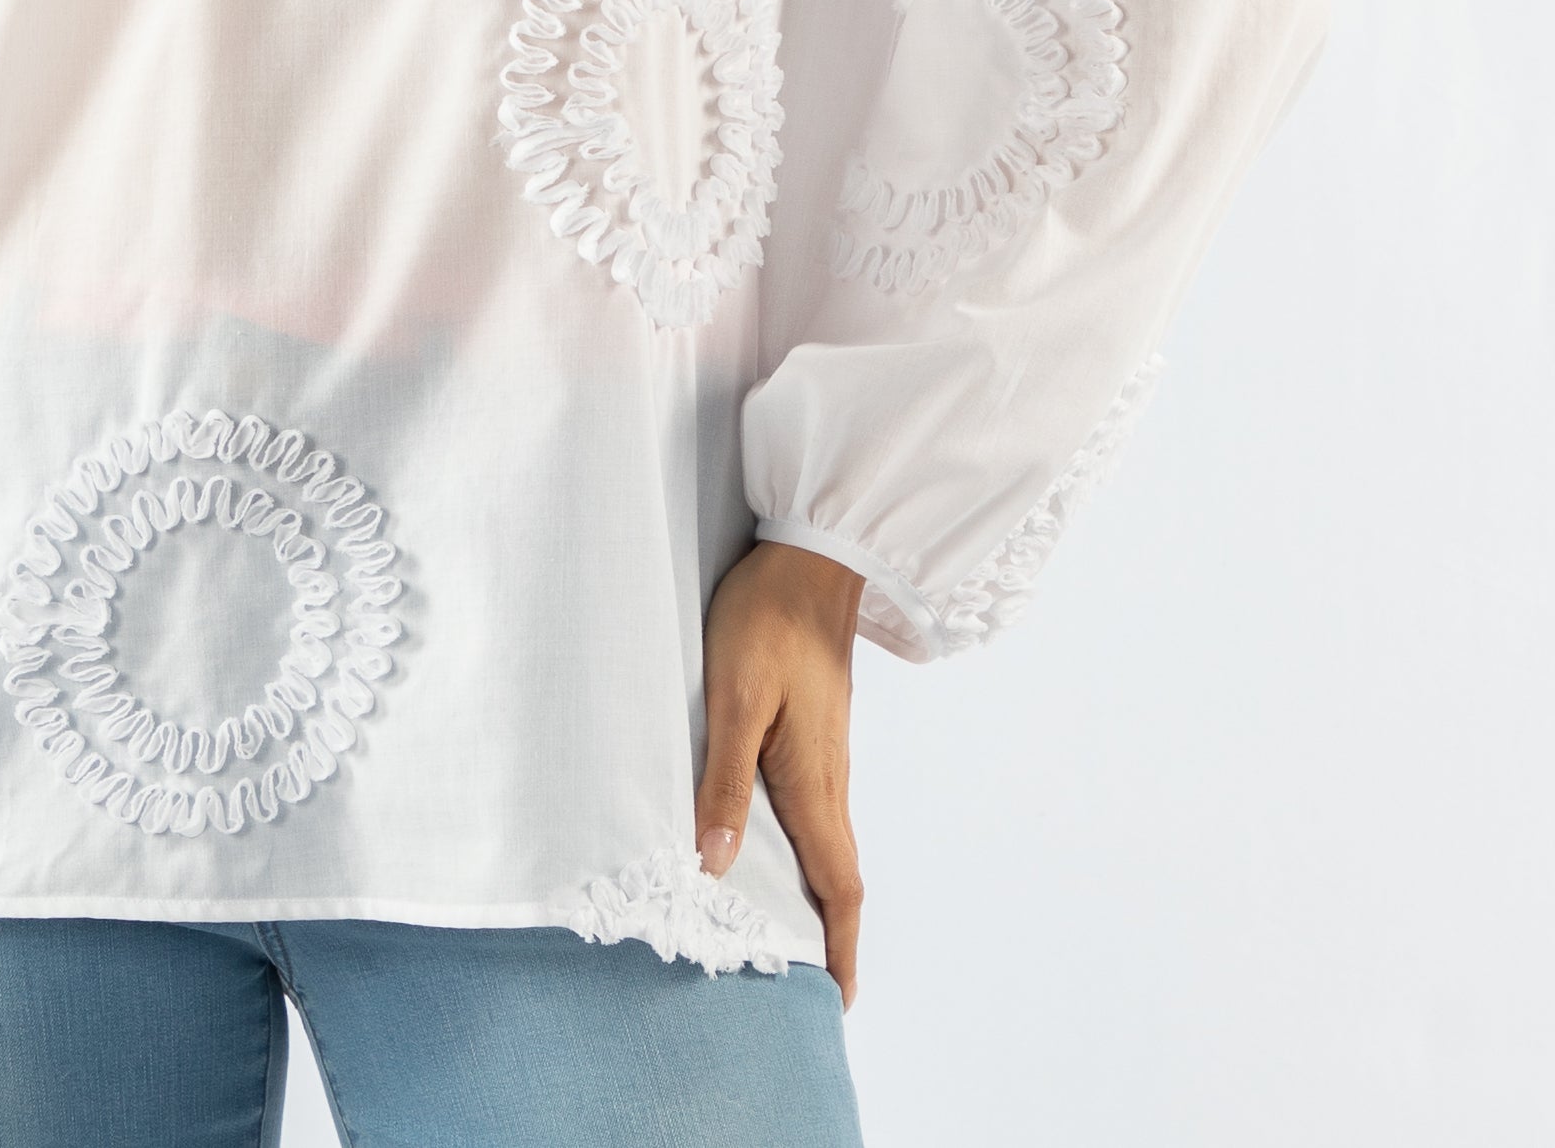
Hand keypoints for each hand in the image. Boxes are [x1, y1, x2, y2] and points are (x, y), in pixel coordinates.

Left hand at [697, 540, 866, 1008]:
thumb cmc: (768, 620)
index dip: (839, 945)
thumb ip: (724, 780)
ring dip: (822, 892)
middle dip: (833, 933)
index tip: (838, 999)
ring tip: (798, 933)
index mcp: (813, 779)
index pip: (838, 883)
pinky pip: (820, 807)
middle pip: (840, 872)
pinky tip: (781, 845)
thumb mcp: (733, 698)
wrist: (812, 556)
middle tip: (817, 985)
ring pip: (831, 839)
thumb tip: (713, 863)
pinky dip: (811, 847)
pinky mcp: (817, 727)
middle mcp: (830, 775)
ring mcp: (828, 751)